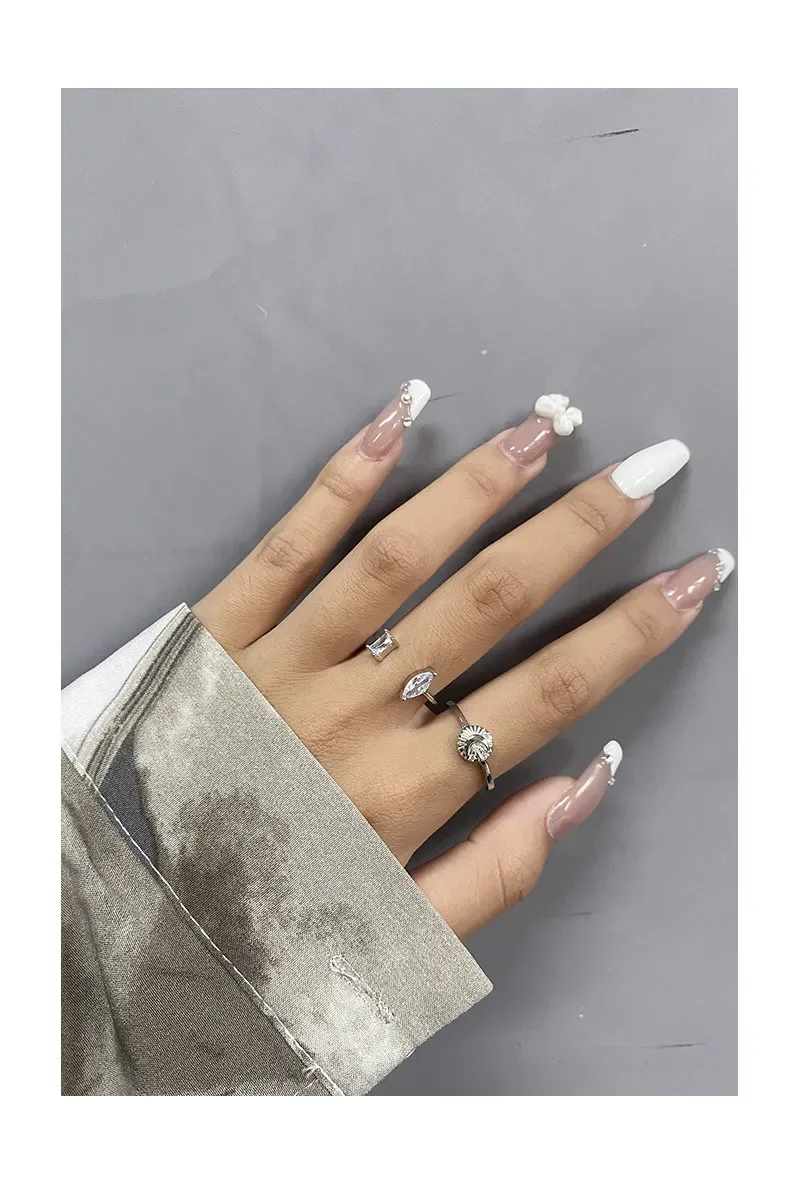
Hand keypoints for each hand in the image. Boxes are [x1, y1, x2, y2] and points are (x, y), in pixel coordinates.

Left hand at [193, 381, 732, 938]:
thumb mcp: (394, 937)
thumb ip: (498, 872)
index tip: (698, 575)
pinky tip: (399, 414)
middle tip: (650, 465)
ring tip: (548, 425)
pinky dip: (345, 476)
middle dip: (580, 529)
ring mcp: (279, 664)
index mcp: (404, 794)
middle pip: (489, 602)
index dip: (634, 632)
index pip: (548, 694)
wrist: (121, 918)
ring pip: (398, 555)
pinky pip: (288, 544)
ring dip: (479, 484)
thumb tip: (591, 778)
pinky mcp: (215, 633)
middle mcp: (351, 715)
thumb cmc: (266, 926)